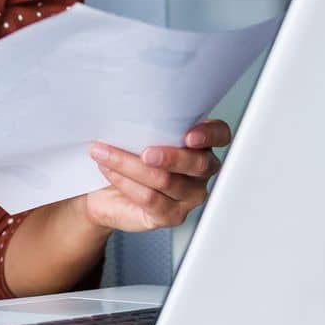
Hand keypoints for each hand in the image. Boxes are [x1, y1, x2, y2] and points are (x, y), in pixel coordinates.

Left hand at [83, 118, 231, 230]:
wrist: (105, 191)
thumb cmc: (128, 156)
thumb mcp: (138, 134)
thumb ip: (148, 125)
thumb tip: (132, 109)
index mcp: (199, 144)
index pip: (219, 135)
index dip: (209, 135)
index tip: (189, 137)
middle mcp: (200, 171)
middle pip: (197, 164)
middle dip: (170, 157)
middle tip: (145, 153)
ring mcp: (189, 196)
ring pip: (166, 180)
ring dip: (130, 164)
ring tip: (104, 153)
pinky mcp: (171, 216)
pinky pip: (149, 198)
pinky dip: (124, 181)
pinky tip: (108, 170)